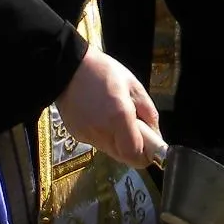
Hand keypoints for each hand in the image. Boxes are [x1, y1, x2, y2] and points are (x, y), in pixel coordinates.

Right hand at [56, 48, 160, 167]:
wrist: (67, 66)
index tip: (151, 147)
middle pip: (124, 157)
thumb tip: (156, 135)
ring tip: (114, 119)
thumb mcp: (133, 85)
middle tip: (135, 130)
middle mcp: (102, 132)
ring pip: (110, 151)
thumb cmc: (103, 71)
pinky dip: (103, 136)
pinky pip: (97, 142)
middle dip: (133, 149)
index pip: (136, 155)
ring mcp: (87, 135)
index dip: (146, 155)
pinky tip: (99, 116)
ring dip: (118, 142)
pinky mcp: (77, 134)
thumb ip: (148, 113)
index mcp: (119, 117)